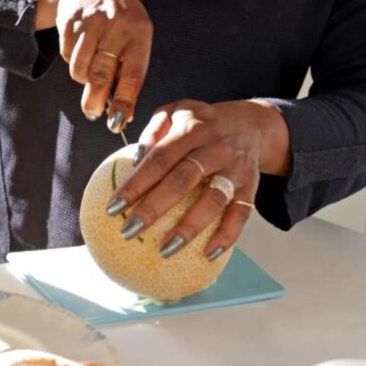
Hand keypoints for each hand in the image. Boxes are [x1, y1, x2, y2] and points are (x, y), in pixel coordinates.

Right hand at [38, 0, 152, 130]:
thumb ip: (129, 73)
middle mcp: (116, 25)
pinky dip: (72, 60)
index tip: (117, 122)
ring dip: (82, 77)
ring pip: (79, 68)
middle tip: (92, 113)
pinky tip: (80, 49)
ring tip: (89, 70)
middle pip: (101, 74)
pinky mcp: (69, 20)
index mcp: (139, 32)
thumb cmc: (120, 21)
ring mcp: (91, 21)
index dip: (124, 101)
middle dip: (95, 99)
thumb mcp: (134, 39)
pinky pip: (66, 55)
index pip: (132, 74)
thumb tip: (123, 115)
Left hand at [105, 99, 289, 260]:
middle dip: (153, 208)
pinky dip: (227, 236)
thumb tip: (134, 163)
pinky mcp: (250, 187)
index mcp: (191, 129)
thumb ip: (153, 131)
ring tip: (165, 250)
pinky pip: (241, 214)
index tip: (113, 208)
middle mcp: (214, 148)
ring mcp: (235, 169)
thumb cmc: (202, 124)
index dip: (135, 183)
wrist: (253, 124)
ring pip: (213, 200)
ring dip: (189, 228)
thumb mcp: (176, 111)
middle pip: (182, 181)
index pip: (158, 159)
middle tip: (128, 231)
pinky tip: (207, 254)